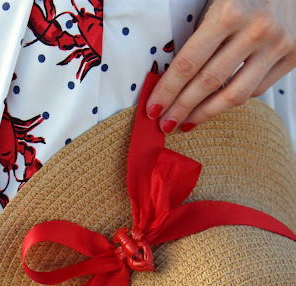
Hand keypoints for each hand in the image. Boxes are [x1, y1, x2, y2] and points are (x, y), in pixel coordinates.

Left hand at [146, 0, 295, 132]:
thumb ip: (200, 35)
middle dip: (182, 108)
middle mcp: (256, 30)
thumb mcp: (217, 1)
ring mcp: (277, 45)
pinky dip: (233, 100)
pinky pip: (256, 90)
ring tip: (187, 122)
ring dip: (206, 114)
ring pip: (235, 95)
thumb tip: (172, 78)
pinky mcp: (292, 56)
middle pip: (209, 83)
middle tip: (165, 122)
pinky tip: (216, 104)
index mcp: (230, 12)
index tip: (154, 108)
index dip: (168, 91)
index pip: (189, 63)